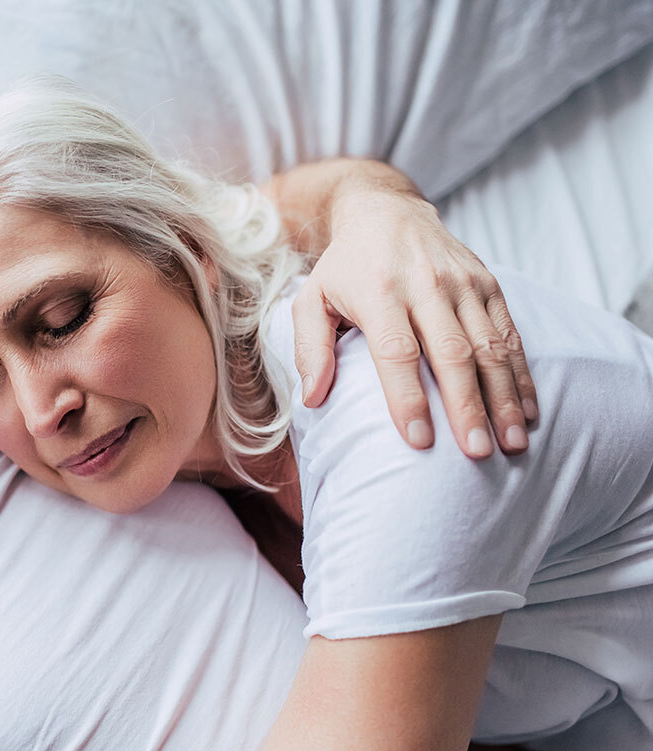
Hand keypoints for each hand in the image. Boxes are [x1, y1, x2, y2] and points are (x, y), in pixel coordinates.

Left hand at [292, 188, 536, 458]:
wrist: (386, 211)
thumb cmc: (344, 268)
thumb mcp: (310, 299)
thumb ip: (309, 348)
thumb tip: (313, 398)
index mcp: (379, 291)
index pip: (396, 352)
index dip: (408, 397)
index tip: (419, 441)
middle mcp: (426, 285)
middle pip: (451, 353)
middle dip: (466, 406)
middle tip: (476, 452)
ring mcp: (463, 284)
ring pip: (489, 346)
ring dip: (503, 397)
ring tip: (512, 443)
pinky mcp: (488, 284)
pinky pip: (509, 334)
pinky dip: (521, 375)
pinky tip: (528, 412)